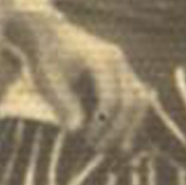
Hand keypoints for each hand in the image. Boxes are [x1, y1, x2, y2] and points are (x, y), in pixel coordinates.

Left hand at [11, 11, 150, 154]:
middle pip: (133, 100)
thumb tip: (76, 132)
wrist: (46, 34)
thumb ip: (62, 104)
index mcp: (102, 58)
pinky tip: (120, 139)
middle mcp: (118, 61)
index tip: (87, 141)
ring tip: (117, 150)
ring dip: (131, 126)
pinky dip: (130, 119)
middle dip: (119, 129)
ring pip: (140, 100)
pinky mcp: (122, 75)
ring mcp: (123, 67)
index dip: (103, 123)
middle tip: (100, 150)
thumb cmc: (44, 58)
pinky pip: (135, 99)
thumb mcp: (47, 80)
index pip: (112, 98)